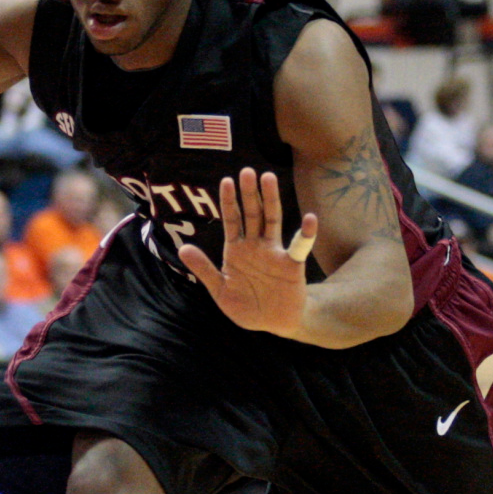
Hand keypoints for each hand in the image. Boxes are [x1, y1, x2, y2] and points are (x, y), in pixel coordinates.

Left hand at [177, 169, 318, 338]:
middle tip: (247, 171)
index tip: (226, 180)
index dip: (229, 202)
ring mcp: (275, 253)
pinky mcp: (292, 265)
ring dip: (271, 200)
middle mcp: (256, 246)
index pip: (232, 220)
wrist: (273, 322)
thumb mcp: (220, 289)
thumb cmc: (246, 305)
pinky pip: (300, 247)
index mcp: (237, 250)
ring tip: (268, 178)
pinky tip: (310, 219)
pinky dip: (306, 233)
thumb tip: (182, 247)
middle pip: (253, 214)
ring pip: (273, 221)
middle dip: (249, 193)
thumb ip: (203, 269)